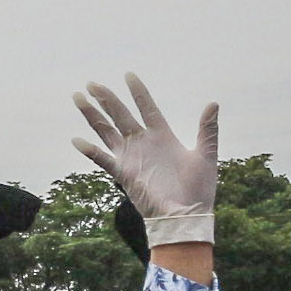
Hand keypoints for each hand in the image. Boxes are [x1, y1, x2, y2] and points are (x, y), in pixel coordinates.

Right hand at [68, 75, 217, 245]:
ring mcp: (131, 158)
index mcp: (162, 136)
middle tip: (92, 83)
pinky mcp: (124, 174)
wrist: (186, 215)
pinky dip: (90, 151)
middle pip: (120, 115)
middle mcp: (143, 144)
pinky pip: (103, 160)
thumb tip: (213, 103)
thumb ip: (207, 130)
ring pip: (106, 131)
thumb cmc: (198, 189)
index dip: (138, 92)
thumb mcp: (205, 155)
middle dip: (106, 99)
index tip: (129, 75)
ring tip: (79, 98)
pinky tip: (77, 140)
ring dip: (92, 115)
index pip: (147, 108)